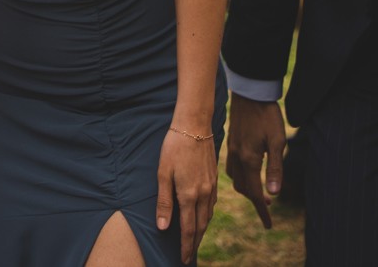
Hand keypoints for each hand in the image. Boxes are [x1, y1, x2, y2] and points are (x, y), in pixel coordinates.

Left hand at [156, 122, 217, 262]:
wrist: (194, 125)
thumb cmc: (174, 147)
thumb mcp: (163, 173)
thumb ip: (164, 202)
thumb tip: (163, 227)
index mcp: (189, 195)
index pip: (188, 229)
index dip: (186, 246)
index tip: (183, 259)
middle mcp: (203, 194)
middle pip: (201, 226)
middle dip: (195, 243)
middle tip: (188, 256)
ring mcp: (211, 187)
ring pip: (208, 216)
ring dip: (202, 231)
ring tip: (195, 241)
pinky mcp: (214, 179)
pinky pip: (212, 205)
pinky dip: (207, 216)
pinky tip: (203, 217)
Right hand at [223, 96, 284, 228]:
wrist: (250, 93)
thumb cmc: (267, 116)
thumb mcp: (277, 142)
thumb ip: (275, 169)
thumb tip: (273, 194)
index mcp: (249, 160)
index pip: (255, 193)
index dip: (262, 210)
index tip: (269, 225)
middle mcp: (237, 158)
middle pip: (243, 189)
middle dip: (255, 200)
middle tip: (268, 208)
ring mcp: (232, 150)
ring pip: (236, 179)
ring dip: (247, 189)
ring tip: (260, 192)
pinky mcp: (231, 143)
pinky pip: (232, 168)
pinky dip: (240, 177)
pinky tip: (248, 173)